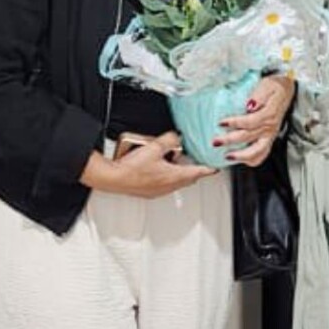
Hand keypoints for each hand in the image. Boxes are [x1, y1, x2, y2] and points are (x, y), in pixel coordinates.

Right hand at [83, 131, 215, 197]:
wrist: (113, 179)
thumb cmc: (132, 168)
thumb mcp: (155, 147)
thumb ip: (170, 139)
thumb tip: (176, 136)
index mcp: (175, 176)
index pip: (198, 172)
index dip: (208, 169)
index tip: (215, 168)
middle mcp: (169, 186)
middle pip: (188, 179)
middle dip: (194, 171)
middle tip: (198, 163)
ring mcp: (159, 191)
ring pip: (176, 182)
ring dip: (180, 174)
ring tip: (176, 162)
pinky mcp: (149, 192)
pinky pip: (164, 184)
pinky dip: (167, 177)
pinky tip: (159, 169)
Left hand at [214, 74, 294, 166]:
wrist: (286, 91)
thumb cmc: (275, 87)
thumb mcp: (268, 85)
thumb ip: (259, 95)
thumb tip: (250, 105)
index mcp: (269, 113)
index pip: (251, 122)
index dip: (235, 123)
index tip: (221, 122)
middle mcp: (270, 127)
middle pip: (249, 137)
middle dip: (231, 141)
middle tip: (216, 141)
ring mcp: (270, 135)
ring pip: (257, 152)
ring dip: (241, 156)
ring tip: (227, 156)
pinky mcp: (268, 140)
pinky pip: (262, 155)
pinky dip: (250, 160)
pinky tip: (239, 158)